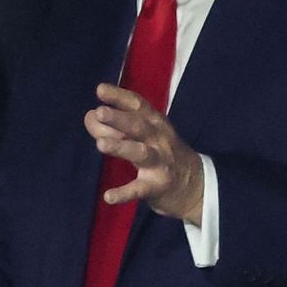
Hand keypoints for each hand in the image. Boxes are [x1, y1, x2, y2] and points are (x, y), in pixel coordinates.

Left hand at [84, 83, 204, 223]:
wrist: (196, 186)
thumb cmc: (162, 155)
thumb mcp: (145, 136)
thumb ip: (116, 126)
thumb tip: (90, 116)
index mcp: (156, 124)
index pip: (138, 106)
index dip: (120, 97)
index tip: (100, 90)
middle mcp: (159, 140)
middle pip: (139, 126)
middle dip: (120, 119)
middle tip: (100, 112)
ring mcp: (160, 163)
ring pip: (140, 153)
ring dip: (121, 148)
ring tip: (100, 144)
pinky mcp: (157, 186)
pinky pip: (139, 189)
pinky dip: (124, 193)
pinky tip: (108, 197)